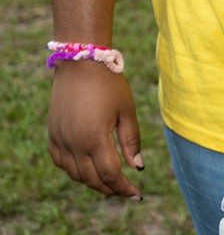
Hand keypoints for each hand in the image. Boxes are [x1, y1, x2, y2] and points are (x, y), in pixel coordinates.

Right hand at [47, 63, 142, 199]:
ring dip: (92, 181)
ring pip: (74, 173)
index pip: (110, 174)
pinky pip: (60, 161)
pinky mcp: (52, 133)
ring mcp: (60, 139)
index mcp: (95, 138)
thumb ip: (131, 140)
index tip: (136, 193)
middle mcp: (74, 143)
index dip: (123, 187)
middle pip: (91, 179)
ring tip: (109, 180)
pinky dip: (73, 169)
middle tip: (125, 190)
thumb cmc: (109, 84)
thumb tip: (138, 166)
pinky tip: (86, 166)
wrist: (81, 63)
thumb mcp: (127, 110)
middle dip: (110, 188)